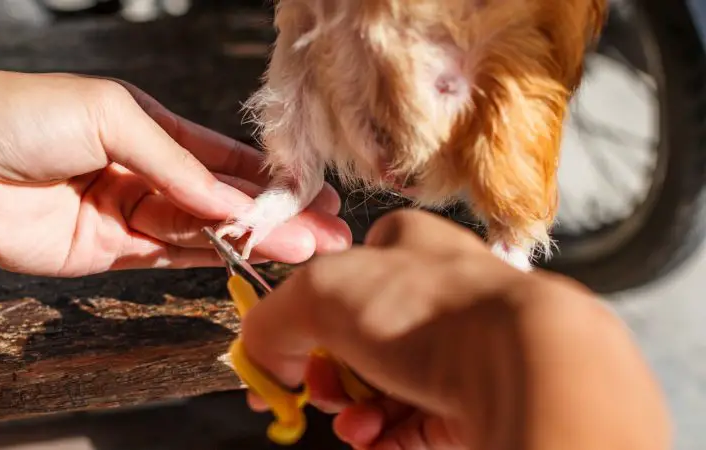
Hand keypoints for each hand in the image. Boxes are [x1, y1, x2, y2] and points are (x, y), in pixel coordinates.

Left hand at [0, 71, 350, 275]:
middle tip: (327, 233)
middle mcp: (147, 172)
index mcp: (150, 127)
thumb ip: (176, 163)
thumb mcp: (111, 116)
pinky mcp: (111, 251)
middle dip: (277, 215)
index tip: (314, 191)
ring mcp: (131, 213)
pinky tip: (252, 257)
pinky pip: (172, 254)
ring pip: (206, 230)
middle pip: (224, 200)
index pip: (222, 157)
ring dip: (256, 240)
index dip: (269, 176)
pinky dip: (212, 256)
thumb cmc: (16, 114)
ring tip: (305, 249)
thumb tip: (232, 201)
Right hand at [240, 210, 670, 449]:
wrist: (525, 364)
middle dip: (329, 378)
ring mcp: (463, 344)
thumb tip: (259, 352)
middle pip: (359, 341)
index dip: (301, 323)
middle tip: (320, 395)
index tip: (277, 362)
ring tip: (356, 428)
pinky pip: (420, 421)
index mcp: (406, 245)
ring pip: (389, 385)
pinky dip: (390, 436)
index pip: (339, 279)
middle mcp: (438, 291)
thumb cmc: (430, 309)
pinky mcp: (482, 395)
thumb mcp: (319, 293)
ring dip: (357, 413)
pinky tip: (379, 442)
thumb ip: (272, 318)